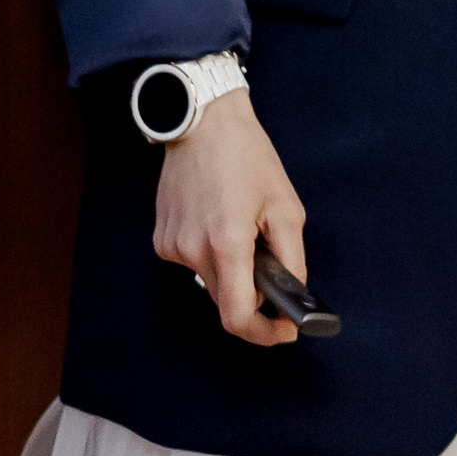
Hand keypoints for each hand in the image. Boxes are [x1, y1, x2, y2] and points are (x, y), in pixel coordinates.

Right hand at [153, 87, 306, 346]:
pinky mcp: (162, 240)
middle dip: (253, 293)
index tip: (283, 330)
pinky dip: (212, 254)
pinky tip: (219, 219)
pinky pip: (193, 263)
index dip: (264, 334)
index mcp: (227, 243)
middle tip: (271, 262)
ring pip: (210, 282)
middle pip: (226, 300)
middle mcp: (193, 250)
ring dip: (232, 269)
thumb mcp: (285, 205)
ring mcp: (172, 247)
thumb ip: (291, 258)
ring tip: (242, 226)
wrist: (202, 121)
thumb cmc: (246, 156)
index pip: (238, 318)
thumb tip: (294, 296)